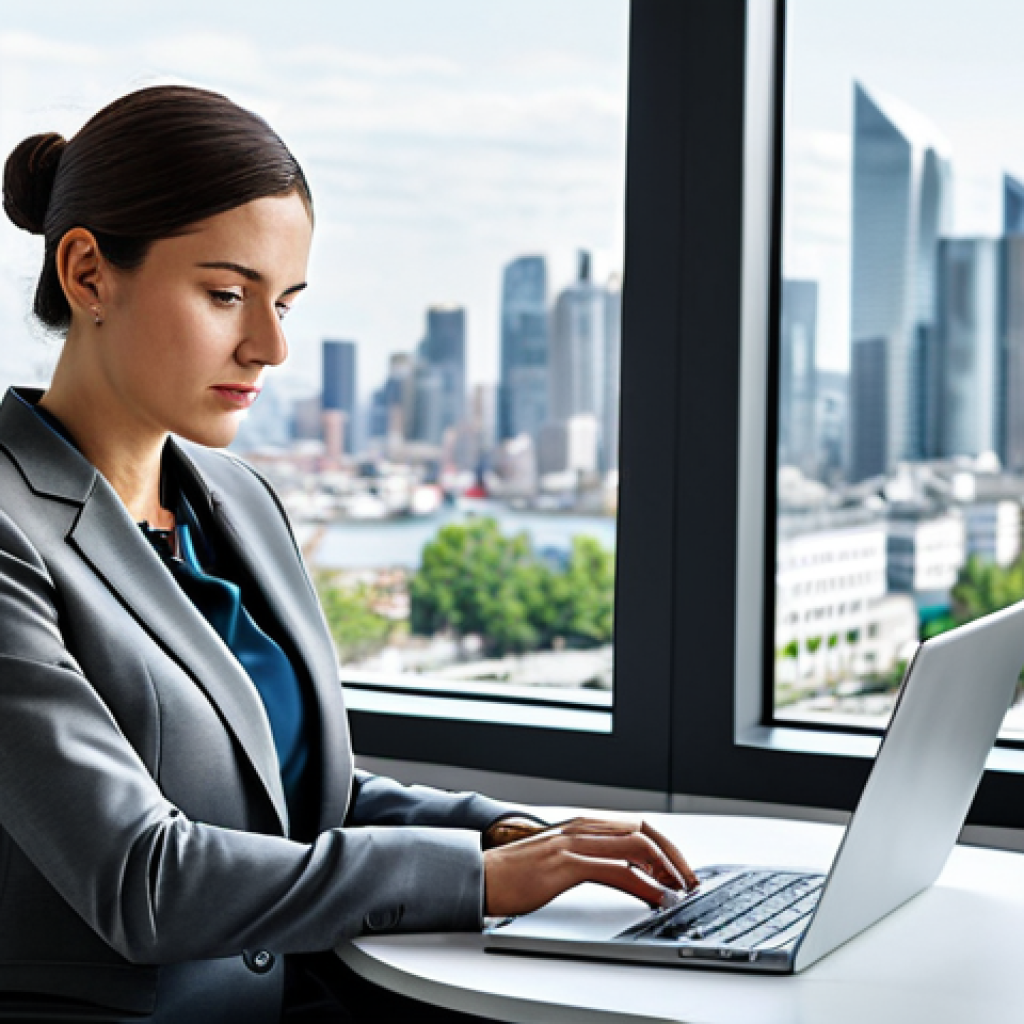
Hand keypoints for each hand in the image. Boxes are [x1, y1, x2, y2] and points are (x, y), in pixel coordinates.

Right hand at [483, 816, 697, 917]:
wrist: (480, 876)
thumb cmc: (515, 874)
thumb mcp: (558, 859)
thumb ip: (586, 857)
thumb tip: (621, 872)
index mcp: (580, 825)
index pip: (635, 826)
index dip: (663, 845)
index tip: (679, 869)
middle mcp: (581, 828)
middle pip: (643, 831)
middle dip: (672, 855)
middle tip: (688, 881)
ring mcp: (574, 844)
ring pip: (635, 846)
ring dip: (665, 869)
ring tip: (678, 891)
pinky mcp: (566, 865)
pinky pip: (617, 871)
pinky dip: (644, 885)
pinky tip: (655, 898)